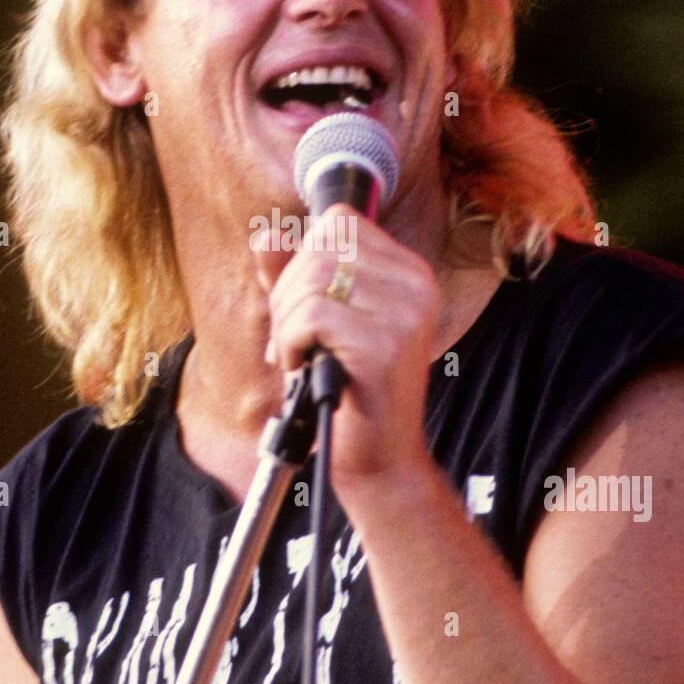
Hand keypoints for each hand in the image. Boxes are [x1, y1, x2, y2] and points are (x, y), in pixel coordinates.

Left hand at [252, 203, 440, 497]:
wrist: (377, 460)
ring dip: (287, 322)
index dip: (303, 259)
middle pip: (321, 245)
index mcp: (409, 272)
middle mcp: (417, 285)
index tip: (302, 308)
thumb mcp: (313, 323)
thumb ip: (290, 276)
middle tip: (292, 341)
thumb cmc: (345, 390)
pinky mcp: (386, 345)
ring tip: (300, 356)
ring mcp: (406, 313)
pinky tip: (304, 368)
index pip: (339, 222)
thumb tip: (266, 236)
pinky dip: (291, 342)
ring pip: (313, 278)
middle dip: (287, 293)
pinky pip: (312, 315)